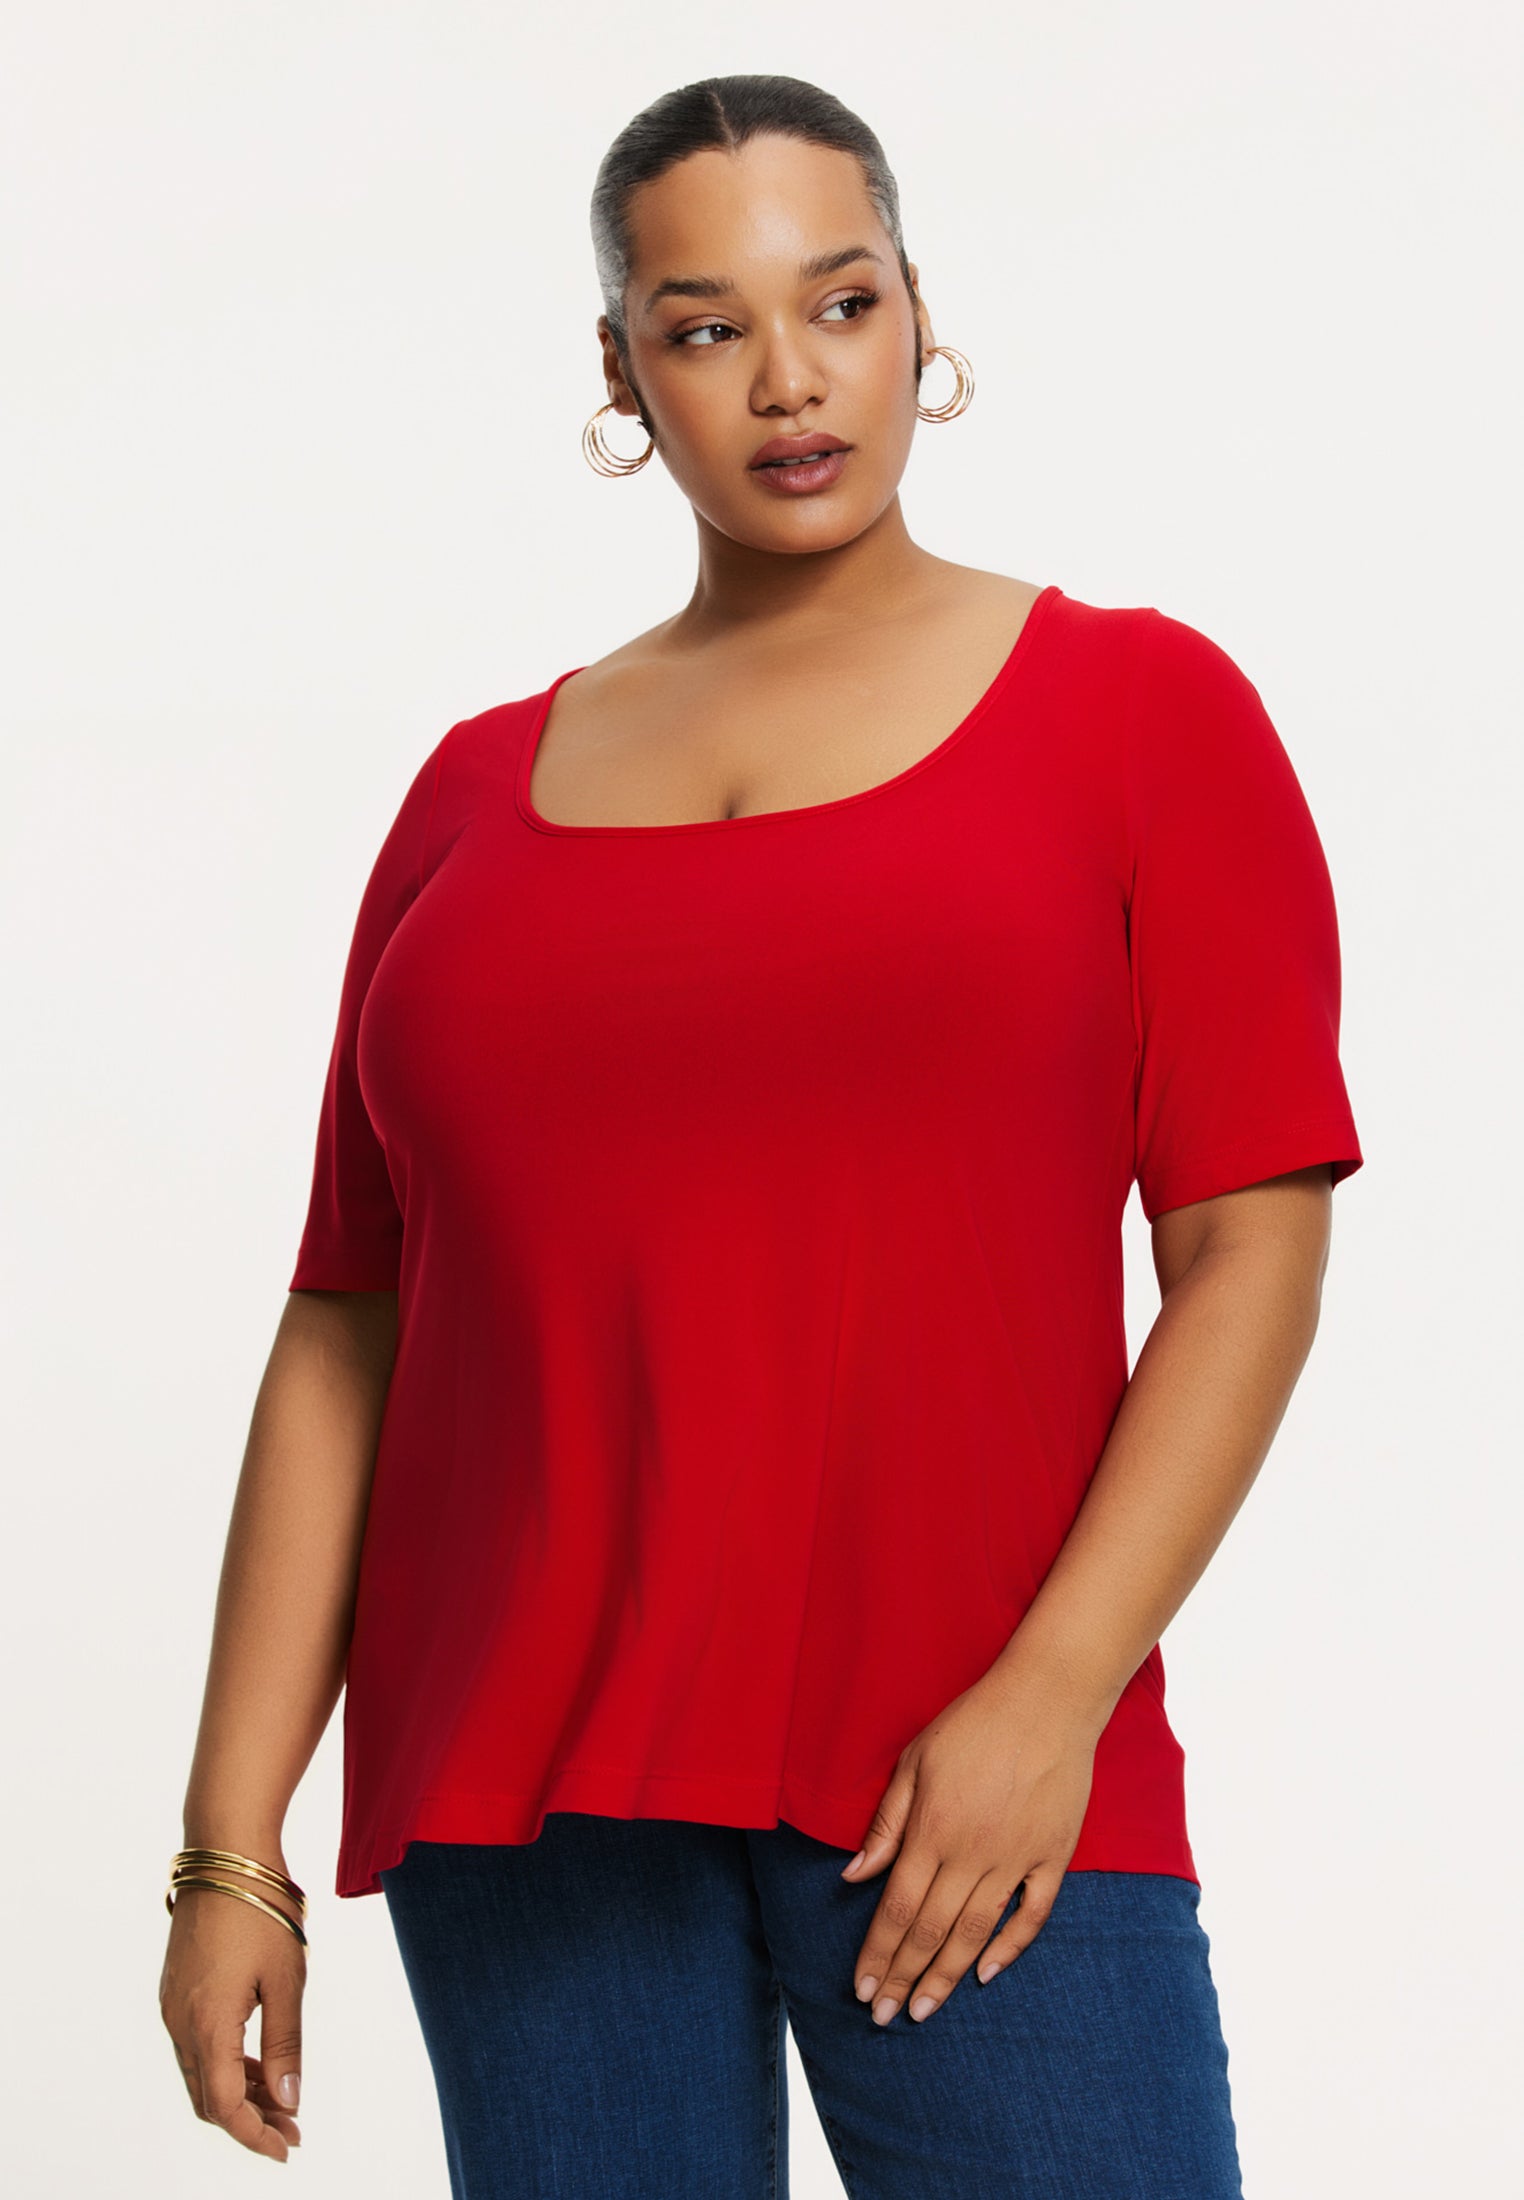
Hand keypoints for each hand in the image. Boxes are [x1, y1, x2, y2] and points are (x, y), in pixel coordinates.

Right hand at [159, 1880, 305, 2160]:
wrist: (225, 1855)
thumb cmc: (262, 1910)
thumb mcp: (287, 1979)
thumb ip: (285, 2045)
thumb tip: (288, 2102)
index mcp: (207, 2024)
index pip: (224, 2107)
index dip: (255, 2136)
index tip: (288, 2148)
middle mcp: (179, 2022)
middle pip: (207, 2098)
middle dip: (248, 2121)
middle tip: (292, 2128)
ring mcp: (172, 2006)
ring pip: (200, 2074)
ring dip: (237, 2093)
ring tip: (281, 2099)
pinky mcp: (175, 1990)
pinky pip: (195, 2046)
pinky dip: (224, 2064)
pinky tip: (257, 2061)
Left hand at [841, 1666, 1099, 2025]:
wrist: (1046, 1701)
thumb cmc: (972, 1725)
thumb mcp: (914, 1761)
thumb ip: (886, 1824)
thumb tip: (854, 1876)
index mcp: (932, 1830)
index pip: (897, 1910)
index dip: (878, 1954)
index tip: (861, 1990)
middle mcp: (972, 1854)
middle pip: (932, 1932)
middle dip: (903, 1978)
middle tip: (884, 2018)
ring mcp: (1016, 1859)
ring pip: (977, 1934)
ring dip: (946, 1977)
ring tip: (924, 2010)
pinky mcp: (1053, 1857)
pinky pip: (1033, 1915)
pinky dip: (1011, 1948)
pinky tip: (987, 1974)